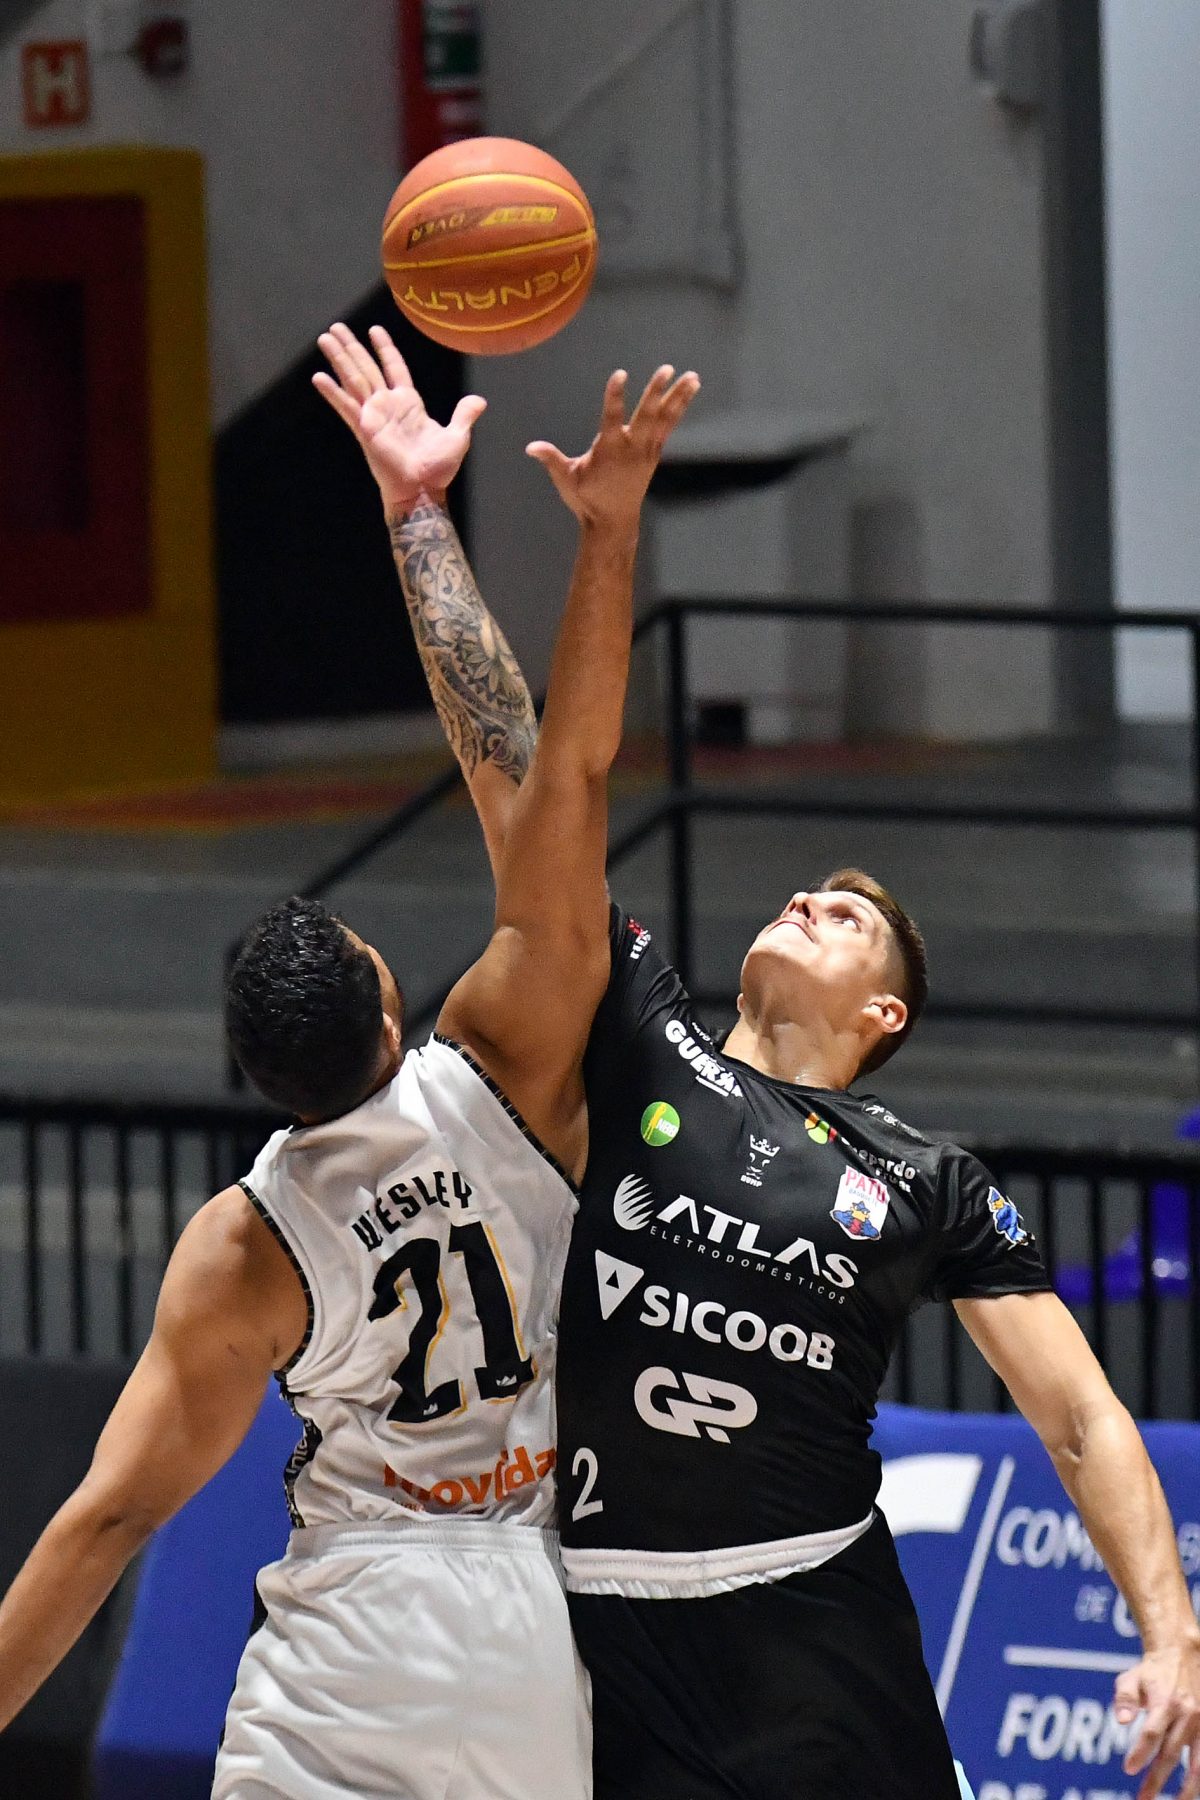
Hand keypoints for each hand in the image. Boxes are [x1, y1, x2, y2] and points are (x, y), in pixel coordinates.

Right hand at [313, 321, 486, 508]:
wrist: (423, 490)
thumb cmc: (438, 469)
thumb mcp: (457, 437)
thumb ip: (464, 415)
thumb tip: (479, 401)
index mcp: (408, 403)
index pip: (394, 367)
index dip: (385, 348)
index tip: (375, 330)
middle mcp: (387, 405)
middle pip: (367, 368)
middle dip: (352, 347)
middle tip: (336, 327)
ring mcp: (374, 416)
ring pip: (353, 379)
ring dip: (339, 358)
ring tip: (325, 338)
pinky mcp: (364, 429)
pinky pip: (346, 406)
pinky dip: (332, 392)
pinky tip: (318, 377)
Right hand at [526, 364, 700, 530]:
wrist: (613, 523)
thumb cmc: (587, 500)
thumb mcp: (566, 480)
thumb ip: (551, 460)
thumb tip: (530, 447)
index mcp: (609, 450)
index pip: (611, 418)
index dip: (615, 396)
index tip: (620, 374)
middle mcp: (632, 449)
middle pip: (646, 415)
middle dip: (656, 392)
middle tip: (666, 369)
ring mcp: (646, 451)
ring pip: (664, 419)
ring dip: (678, 397)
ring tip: (693, 377)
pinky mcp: (654, 454)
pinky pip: (668, 426)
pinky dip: (678, 409)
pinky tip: (688, 391)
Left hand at [1115, 1638, 1199, 1798]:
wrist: (1184, 1655)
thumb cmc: (1152, 1671)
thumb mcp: (1132, 1678)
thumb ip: (1125, 1698)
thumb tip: (1120, 1721)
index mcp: (1164, 1702)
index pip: (1152, 1733)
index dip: (1140, 1752)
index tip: (1128, 1769)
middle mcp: (1186, 1714)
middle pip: (1170, 1754)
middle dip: (1156, 1780)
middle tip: (1142, 1799)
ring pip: (1197, 1764)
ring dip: (1187, 1788)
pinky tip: (1192, 1791)